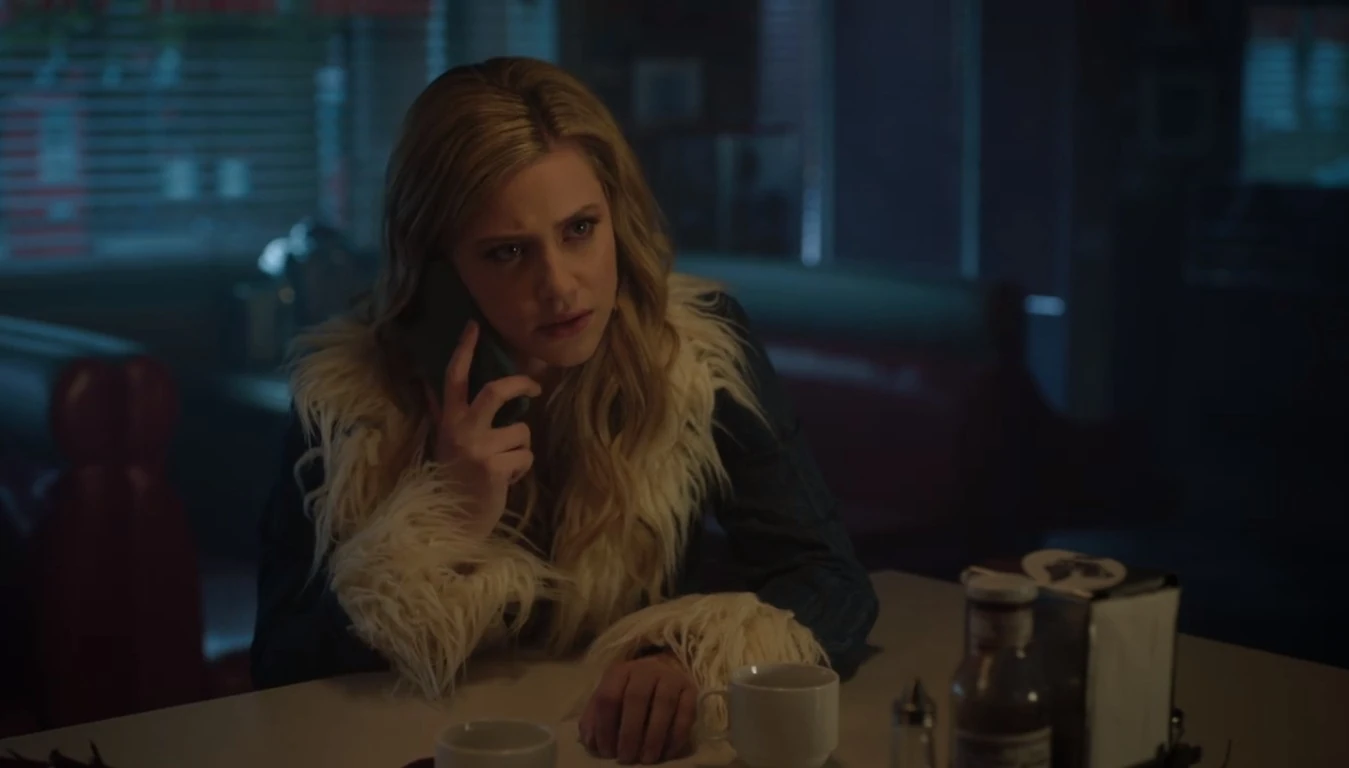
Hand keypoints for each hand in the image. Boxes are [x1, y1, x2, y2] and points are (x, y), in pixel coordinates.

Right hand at [429, 320, 541, 538]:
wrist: (452, 522)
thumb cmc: (452, 478)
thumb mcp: (444, 441)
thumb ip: (440, 412)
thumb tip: (429, 382)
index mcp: (448, 420)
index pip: (454, 377)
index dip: (465, 350)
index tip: (474, 326)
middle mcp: (461, 430)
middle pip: (496, 390)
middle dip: (521, 384)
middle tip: (534, 388)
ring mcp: (478, 449)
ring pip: (522, 431)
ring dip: (521, 448)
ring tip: (504, 465)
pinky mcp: (495, 468)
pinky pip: (525, 456)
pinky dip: (521, 469)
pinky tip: (504, 481)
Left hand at [579, 651, 697, 764]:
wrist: (662, 672)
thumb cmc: (628, 693)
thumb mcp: (608, 699)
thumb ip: (595, 719)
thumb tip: (591, 742)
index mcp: (620, 672)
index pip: (608, 697)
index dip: (605, 728)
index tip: (607, 752)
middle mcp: (646, 670)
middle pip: (636, 699)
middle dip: (629, 733)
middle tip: (626, 758)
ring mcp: (671, 677)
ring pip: (664, 704)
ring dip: (654, 736)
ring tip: (647, 759)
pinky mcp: (690, 689)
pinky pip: (686, 713)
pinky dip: (676, 736)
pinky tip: (667, 753)